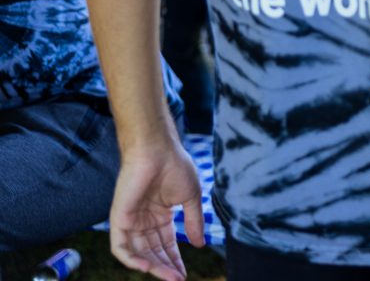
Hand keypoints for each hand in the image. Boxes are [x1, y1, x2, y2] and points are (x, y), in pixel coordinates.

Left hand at [109, 142, 204, 280]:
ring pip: (138, 253)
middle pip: (153, 252)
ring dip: (153, 267)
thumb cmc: (175, 167)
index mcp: (160, 215)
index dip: (175, 259)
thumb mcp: (191, 198)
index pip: (166, 244)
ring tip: (169, 275)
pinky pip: (121, 247)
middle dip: (165, 266)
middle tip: (178, 278)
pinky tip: (148, 267)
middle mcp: (144, 221)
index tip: (185, 274)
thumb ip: (194, 221)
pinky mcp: (119, 219)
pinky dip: (132, 260)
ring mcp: (131, 221)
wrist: (158, 151)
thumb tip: (200, 244)